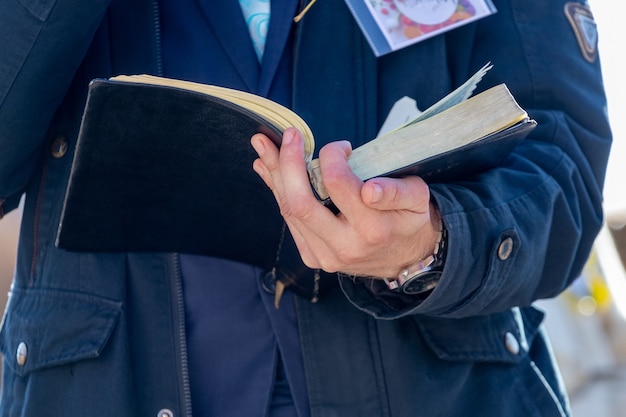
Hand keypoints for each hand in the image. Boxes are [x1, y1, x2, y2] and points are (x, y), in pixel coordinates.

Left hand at [251, 127, 441, 278]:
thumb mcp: (417, 200)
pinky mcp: (312, 257)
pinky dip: (278, 190)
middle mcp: (345, 247)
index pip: (339, 184)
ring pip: (289, 211)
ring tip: (264, 145)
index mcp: (373, 230)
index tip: (342, 147)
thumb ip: (397, 190)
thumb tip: (369, 189)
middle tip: (288, 134)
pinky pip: (289, 219)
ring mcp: (324, 256)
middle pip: (302, 203)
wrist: (401, 258)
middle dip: (288, 163)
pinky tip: (268, 168)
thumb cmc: (407, 219)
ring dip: (275, 173)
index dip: (333, 157)